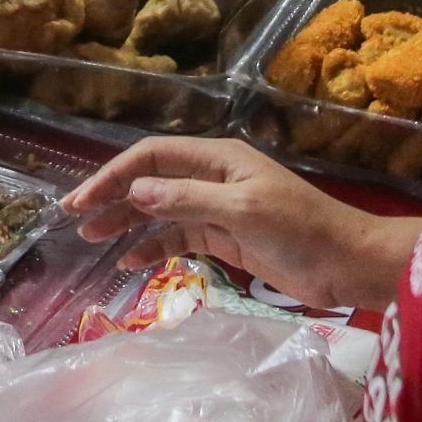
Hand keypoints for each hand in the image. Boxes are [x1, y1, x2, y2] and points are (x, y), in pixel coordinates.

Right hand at [67, 134, 415, 308]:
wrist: (347, 264)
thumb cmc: (301, 230)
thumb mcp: (244, 212)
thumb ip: (188, 200)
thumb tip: (134, 192)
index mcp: (218, 159)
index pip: (153, 157)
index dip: (114, 175)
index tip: (83, 200)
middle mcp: (213, 177)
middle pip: (151, 180)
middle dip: (112, 196)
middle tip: (73, 218)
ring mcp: (219, 208)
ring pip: (161, 210)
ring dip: (128, 222)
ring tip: (93, 240)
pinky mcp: (226, 238)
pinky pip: (180, 237)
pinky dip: (155, 247)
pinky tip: (133, 262)